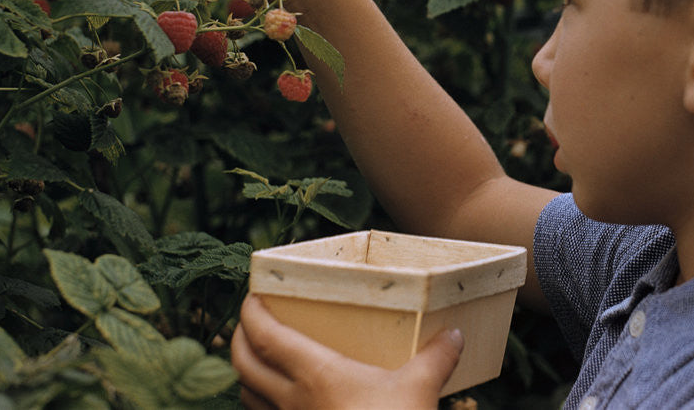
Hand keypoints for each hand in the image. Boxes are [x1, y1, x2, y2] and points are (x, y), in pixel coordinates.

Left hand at [231, 294, 464, 409]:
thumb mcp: (421, 388)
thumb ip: (437, 357)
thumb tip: (454, 334)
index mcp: (316, 373)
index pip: (265, 336)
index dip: (251, 312)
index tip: (252, 294)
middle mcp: (294, 400)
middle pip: (244, 364)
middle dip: (239, 338)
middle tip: (251, 320)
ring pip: (248, 395)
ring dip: (246, 372)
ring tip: (260, 357)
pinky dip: (261, 404)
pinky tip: (281, 401)